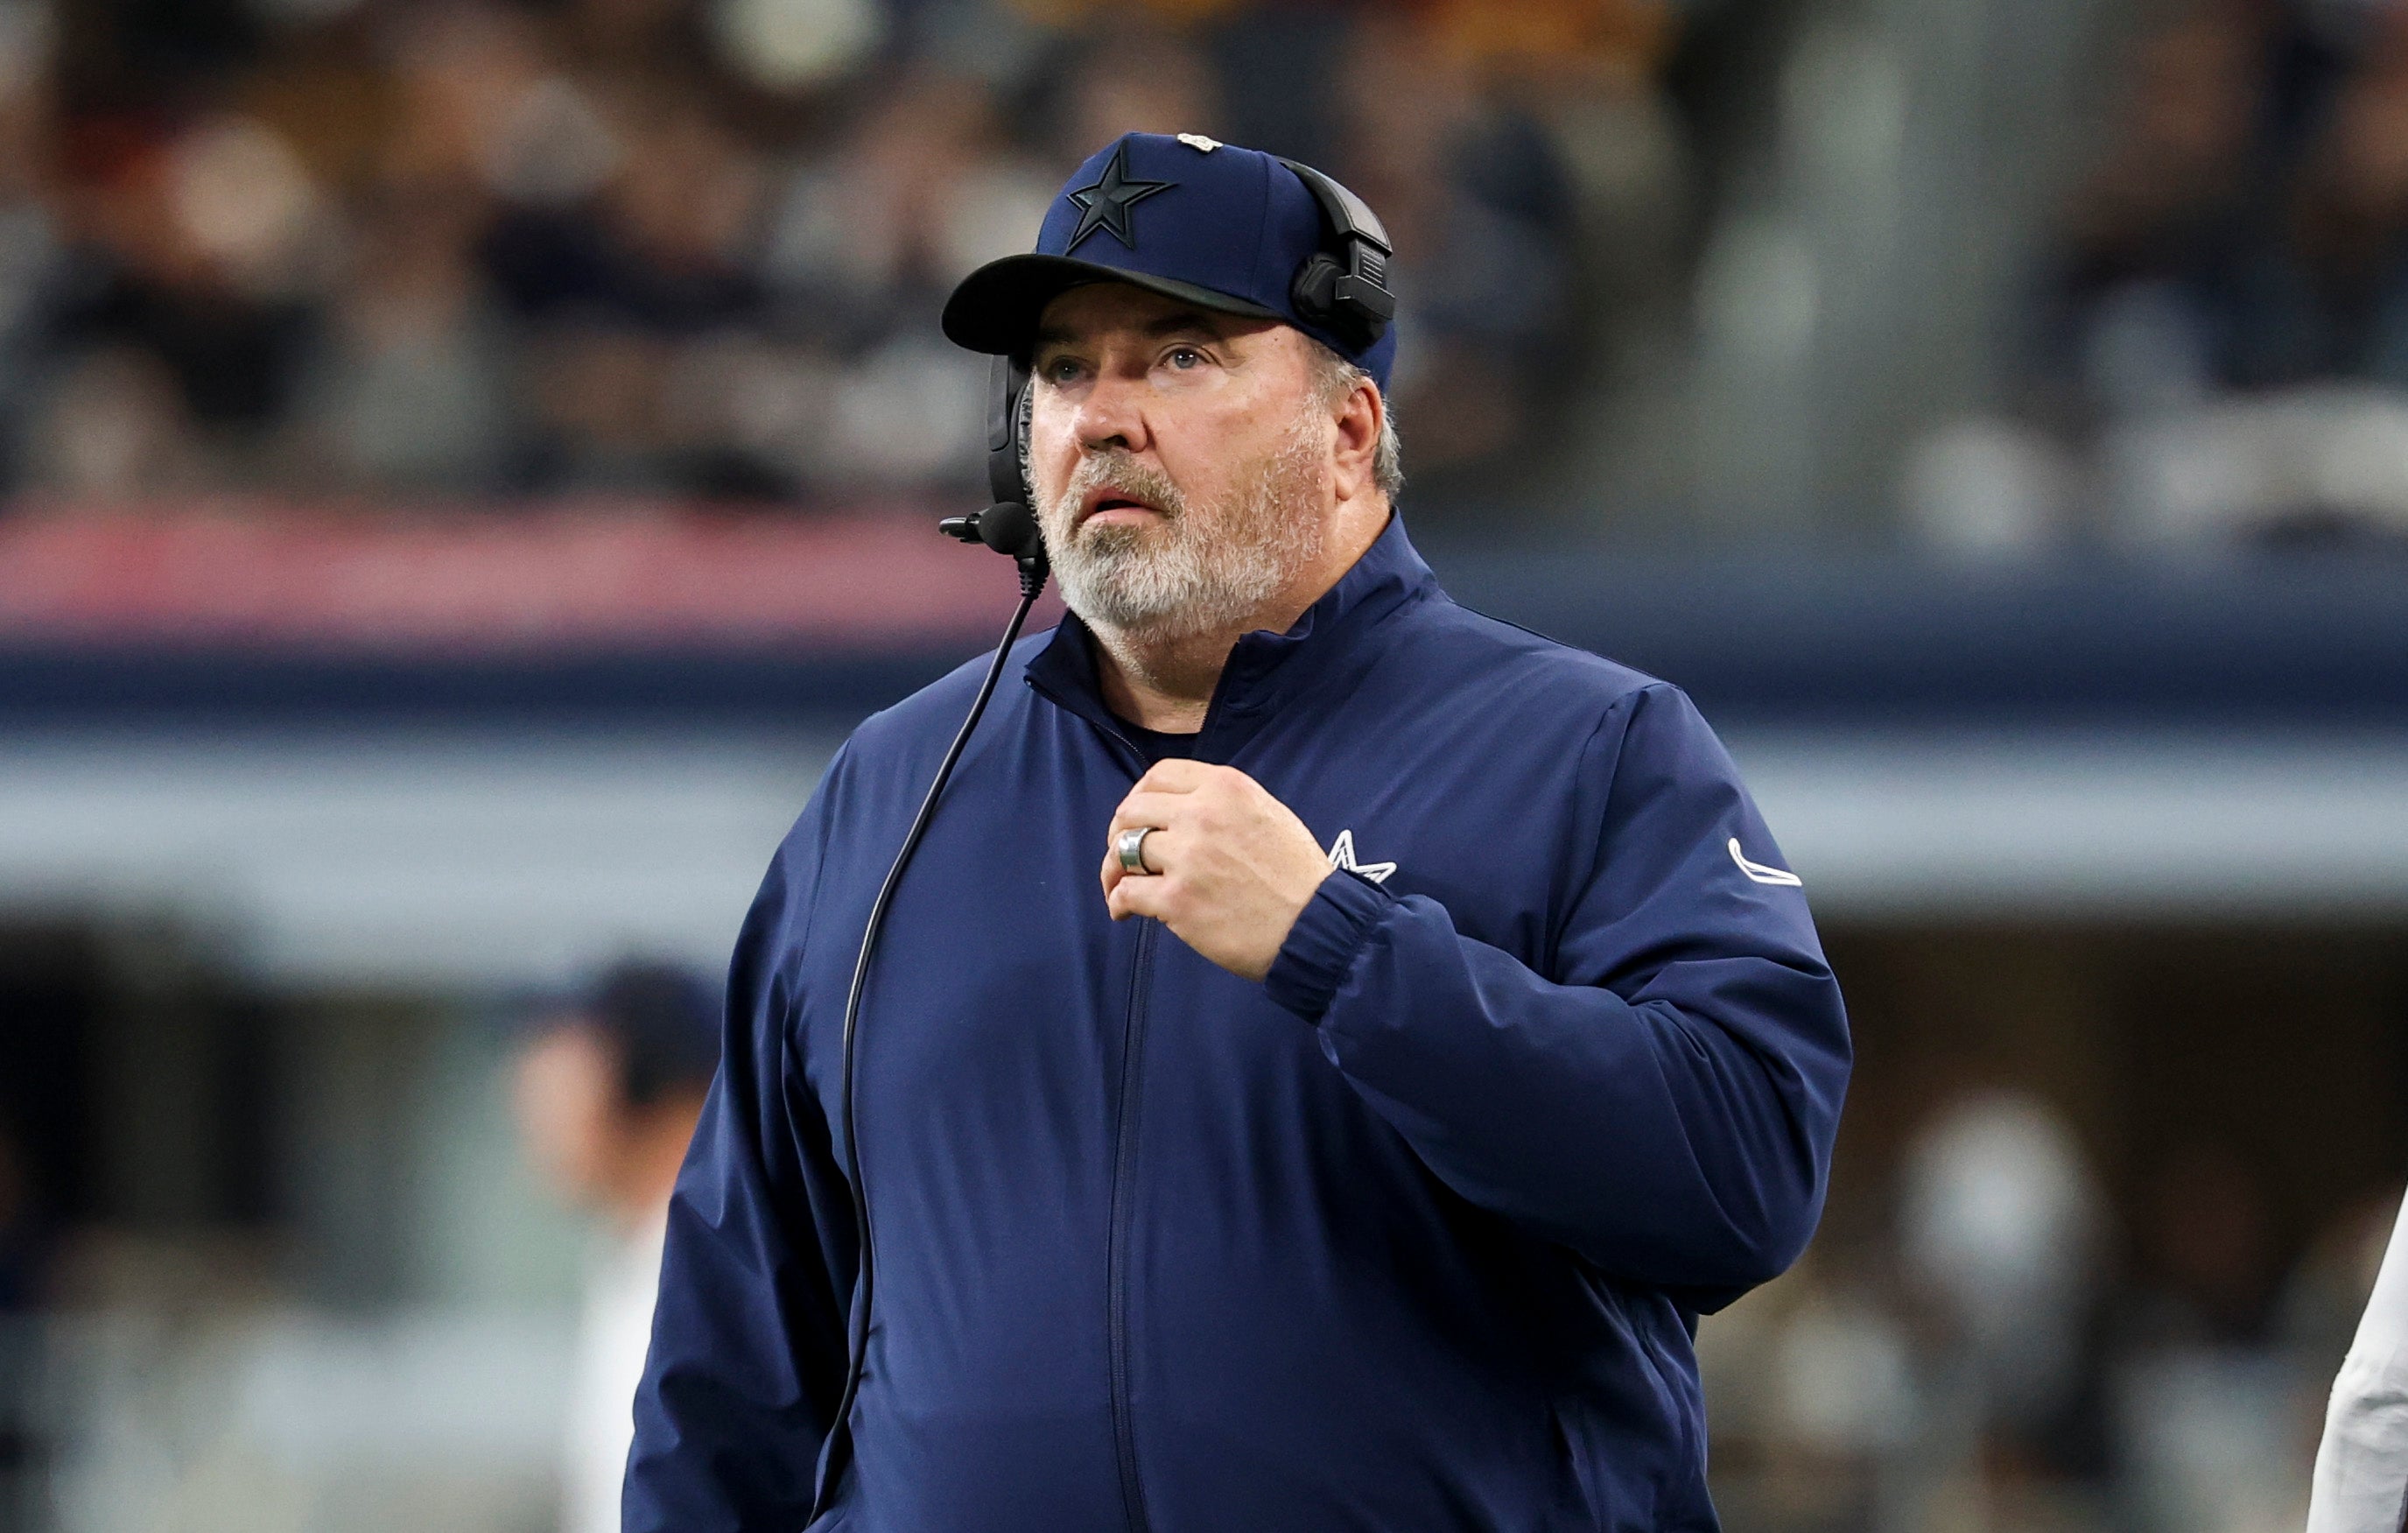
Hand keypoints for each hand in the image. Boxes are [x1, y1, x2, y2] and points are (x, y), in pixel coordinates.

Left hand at [1100, 759, 1333, 981]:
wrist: (1317, 926)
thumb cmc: (1299, 877)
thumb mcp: (1269, 814)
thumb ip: (1224, 805)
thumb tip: (1182, 813)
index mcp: (1225, 787)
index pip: (1160, 775)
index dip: (1140, 796)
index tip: (1138, 818)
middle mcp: (1201, 814)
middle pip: (1131, 810)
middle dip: (1119, 833)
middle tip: (1123, 855)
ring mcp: (1186, 856)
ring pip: (1122, 850)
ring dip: (1113, 870)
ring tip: (1119, 886)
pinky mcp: (1177, 899)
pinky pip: (1126, 892)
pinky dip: (1118, 903)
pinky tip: (1124, 913)